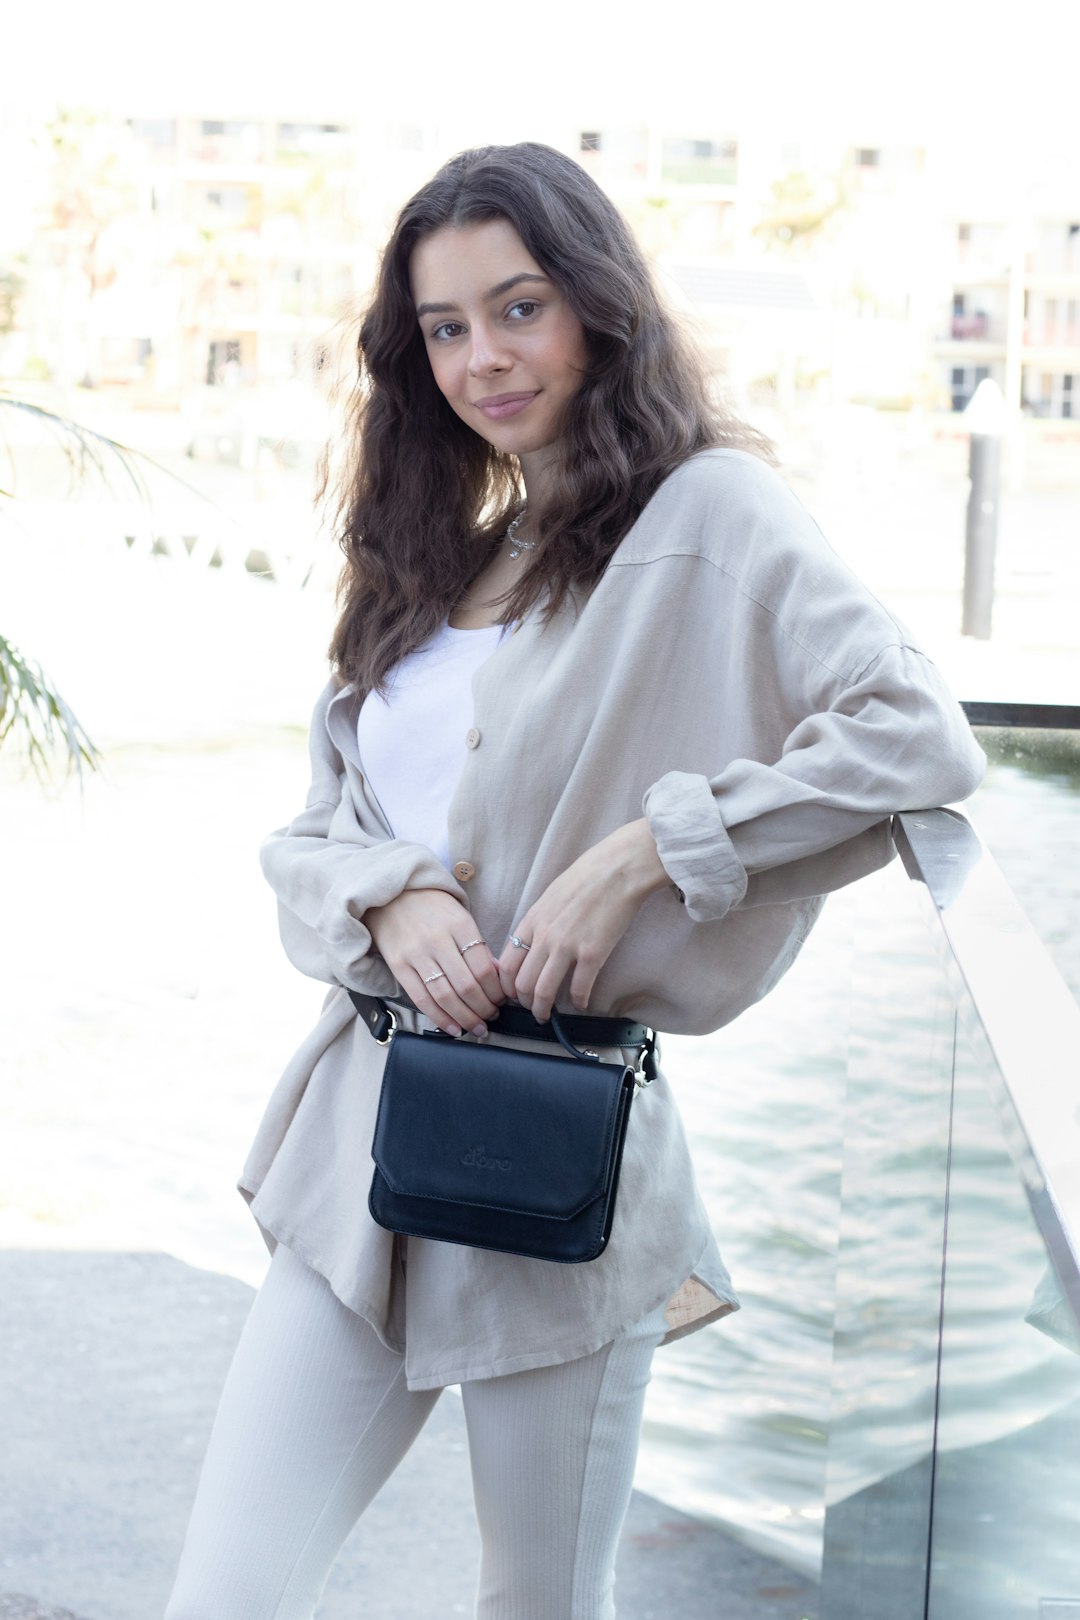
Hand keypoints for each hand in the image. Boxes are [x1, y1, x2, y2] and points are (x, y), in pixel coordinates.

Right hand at [363, 890, 504, 1036]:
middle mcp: (438, 940)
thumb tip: (497, 976)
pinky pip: (421, 999)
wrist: (390, 894)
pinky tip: (453, 1028)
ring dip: (465, 1018)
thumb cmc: (431, 906)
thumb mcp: (460, 916)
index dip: (497, 991)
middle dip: (484, 1008)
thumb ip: (478, 945)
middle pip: (467, 986)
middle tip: (492, 1017)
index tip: (502, 1000)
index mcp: (460, 925)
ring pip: (445, 996)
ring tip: (477, 1027)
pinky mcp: (399, 966)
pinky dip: (440, 1018)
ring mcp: (416, 954)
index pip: (484, 968)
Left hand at [497, 819, 667, 1021]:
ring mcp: (567, 946)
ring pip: (543, 992)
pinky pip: (579, 989)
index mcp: (531, 921)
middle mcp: (544, 936)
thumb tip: (533, 942)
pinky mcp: (592, 954)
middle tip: (530, 1009)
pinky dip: (578, 1003)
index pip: (506, 964)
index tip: (513, 994)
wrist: (618, 869)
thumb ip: (538, 921)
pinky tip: (582, 1004)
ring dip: (543, 1010)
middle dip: (523, 1002)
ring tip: (547, 1016)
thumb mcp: (550, 896)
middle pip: (521, 983)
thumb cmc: (587, 877)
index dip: (506, 986)